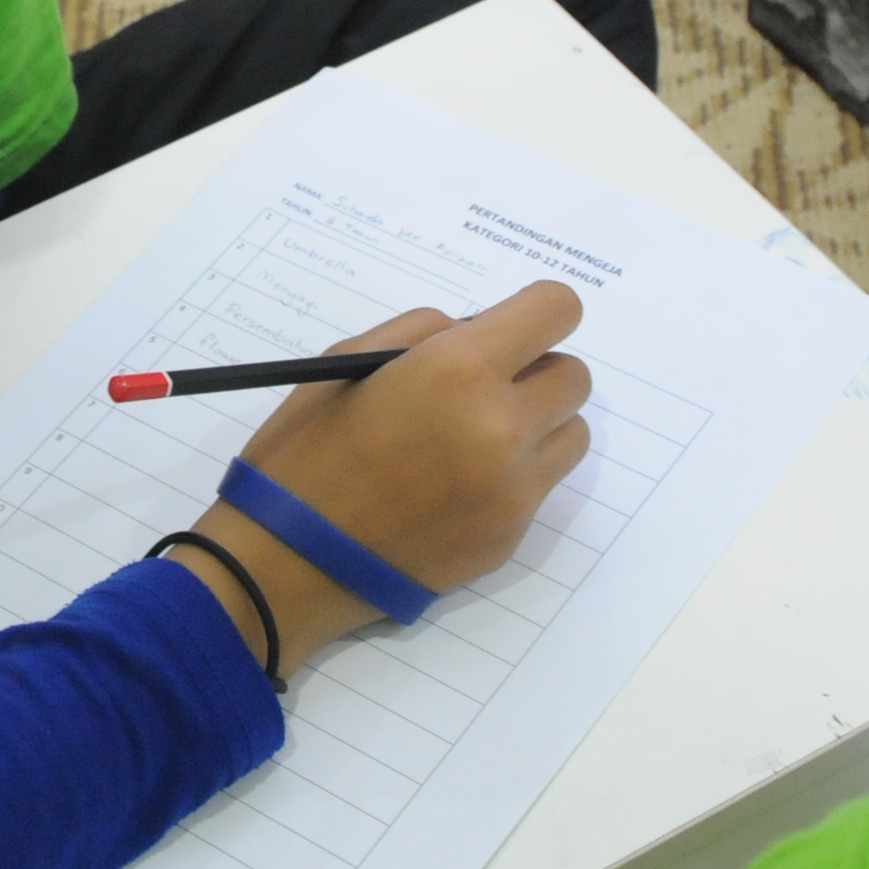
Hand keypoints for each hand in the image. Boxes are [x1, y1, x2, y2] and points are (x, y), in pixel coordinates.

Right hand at [162, 287, 591, 673]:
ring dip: (538, 425)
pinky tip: (455, 487)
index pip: (557, 310)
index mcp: (459, 369)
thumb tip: (478, 332)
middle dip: (535, 371)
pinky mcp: (513, 535)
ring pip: (572, 433)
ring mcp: (515, 488)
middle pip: (575, 375)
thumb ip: (424, 333)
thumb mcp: (348, 360)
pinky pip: (541, 485)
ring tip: (477, 439)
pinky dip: (513, 476)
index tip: (510, 327)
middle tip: (484, 388)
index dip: (536, 311)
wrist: (293, 558)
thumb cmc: (306, 448)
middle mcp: (503, 425)